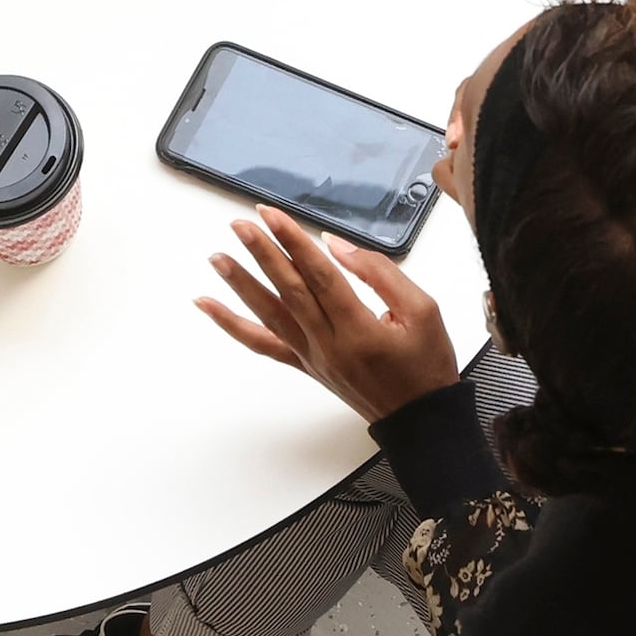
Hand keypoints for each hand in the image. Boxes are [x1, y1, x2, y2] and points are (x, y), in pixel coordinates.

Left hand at [197, 205, 462, 424]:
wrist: (421, 420)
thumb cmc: (426, 365)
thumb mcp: (423, 310)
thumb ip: (380, 273)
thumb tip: (335, 246)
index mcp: (360, 328)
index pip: (319, 275)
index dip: (293, 241)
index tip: (272, 215)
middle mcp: (328, 343)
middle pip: (289, 291)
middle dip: (262, 254)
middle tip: (240, 225)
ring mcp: (312, 357)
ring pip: (269, 315)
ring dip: (241, 284)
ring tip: (217, 257)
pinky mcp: (306, 366)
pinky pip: (262, 344)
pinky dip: (232, 325)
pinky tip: (208, 306)